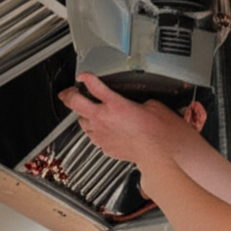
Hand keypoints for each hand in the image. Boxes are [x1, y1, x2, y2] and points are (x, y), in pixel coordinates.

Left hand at [57, 73, 197, 167]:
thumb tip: (138, 104)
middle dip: (69, 95)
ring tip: (86, 113)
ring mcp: (103, 134)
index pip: (93, 85)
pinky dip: (94, 132)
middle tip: (68, 93)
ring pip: (82, 122)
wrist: (161, 154)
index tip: (83, 76)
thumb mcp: (153, 106)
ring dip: (83, 116)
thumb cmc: (160, 133)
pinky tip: (99, 130)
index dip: (86, 78)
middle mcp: (105, 119)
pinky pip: (93, 137)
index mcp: (116, 104)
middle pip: (75, 103)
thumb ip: (139, 102)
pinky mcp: (106, 147)